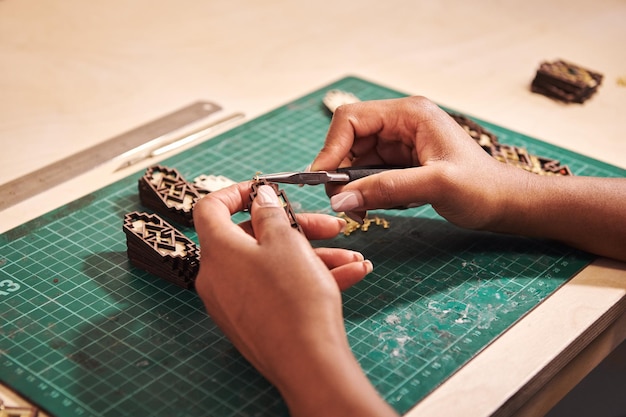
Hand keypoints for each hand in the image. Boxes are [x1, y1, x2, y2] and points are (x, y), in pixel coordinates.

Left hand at [193, 182, 396, 415]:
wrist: (308, 362)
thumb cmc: (294, 298)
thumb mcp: (286, 242)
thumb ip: (270, 213)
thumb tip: (259, 198)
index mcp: (218, 250)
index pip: (210, 207)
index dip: (237, 192)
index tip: (265, 190)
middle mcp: (218, 276)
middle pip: (254, 237)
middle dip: (298, 228)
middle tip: (330, 228)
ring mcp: (234, 301)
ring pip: (273, 265)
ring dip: (313, 257)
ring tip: (352, 258)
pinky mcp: (252, 320)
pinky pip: (277, 289)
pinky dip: (308, 280)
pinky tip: (349, 275)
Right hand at [311, 96, 625, 260]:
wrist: (507, 205)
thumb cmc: (483, 188)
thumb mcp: (435, 185)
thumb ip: (386, 189)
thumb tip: (340, 200)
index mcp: (410, 114)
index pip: (352, 120)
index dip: (331, 148)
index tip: (322, 179)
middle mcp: (401, 125)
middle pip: (350, 140)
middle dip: (340, 171)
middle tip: (341, 203)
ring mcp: (401, 144)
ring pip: (356, 160)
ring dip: (351, 186)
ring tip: (359, 211)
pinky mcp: (402, 164)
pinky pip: (369, 174)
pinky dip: (364, 192)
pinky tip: (373, 208)